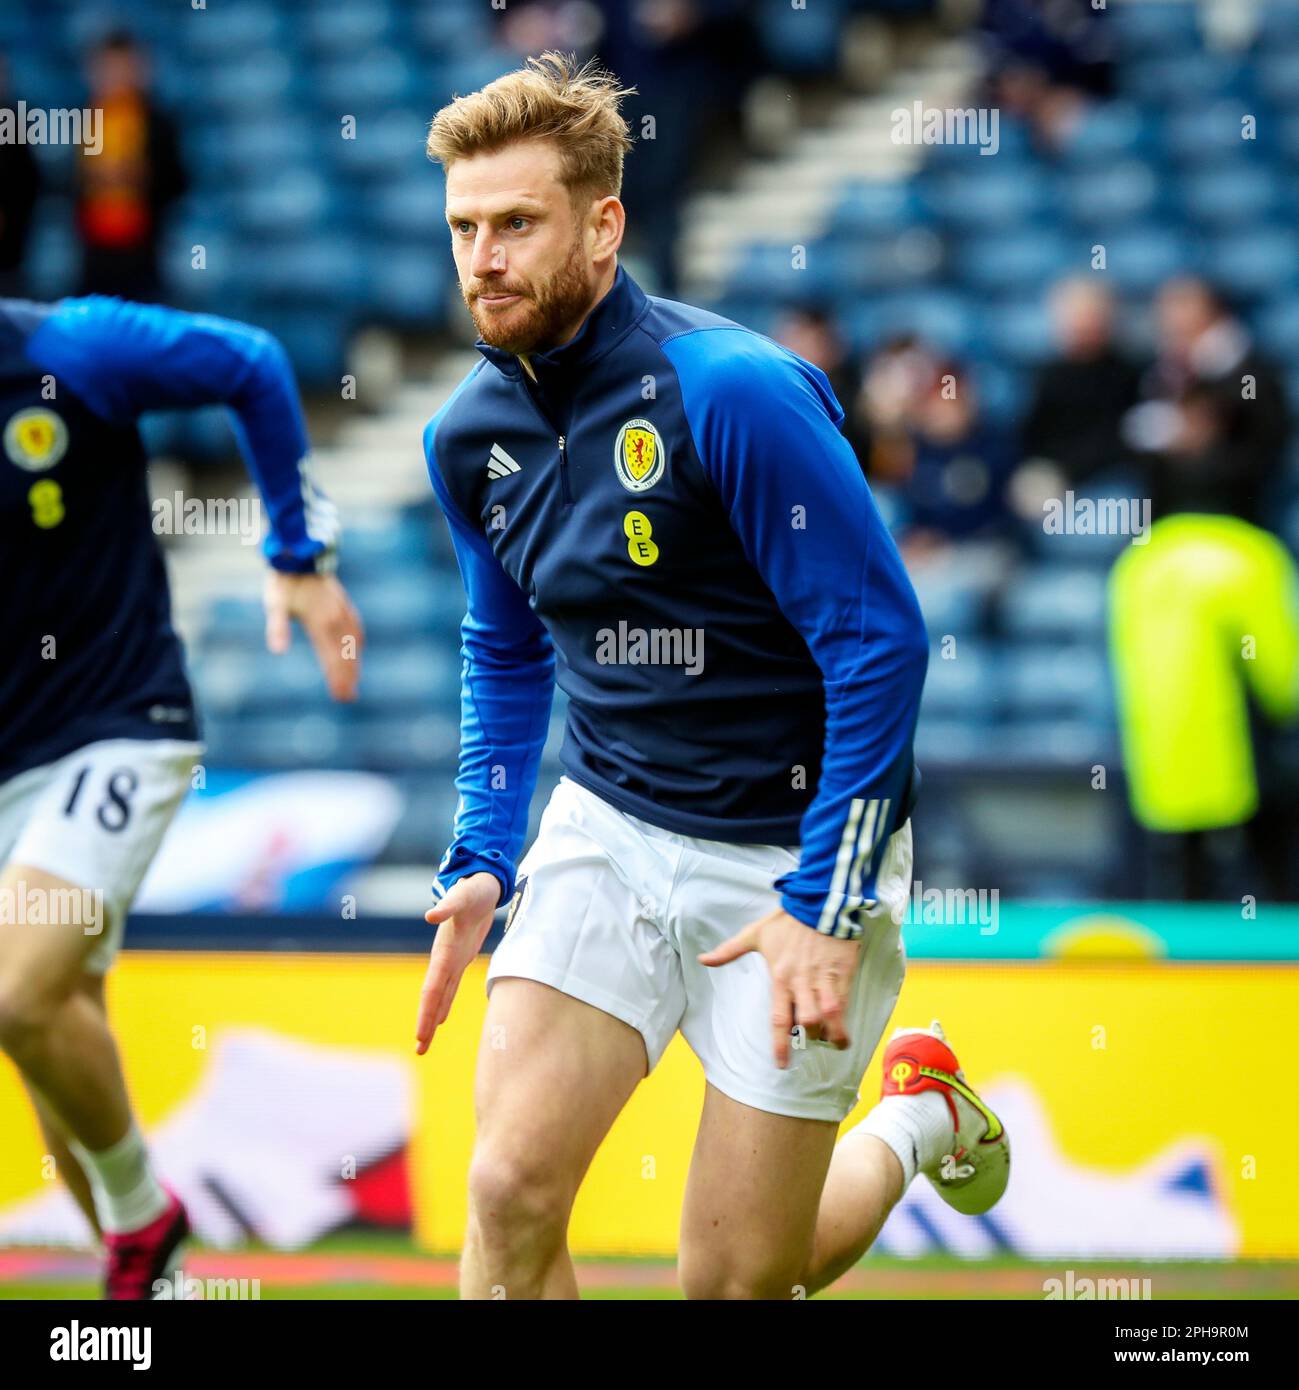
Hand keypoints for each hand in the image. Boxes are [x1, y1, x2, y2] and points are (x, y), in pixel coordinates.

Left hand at [264, 570, 363, 701]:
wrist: (301, 556)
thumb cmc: (285, 582)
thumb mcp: (275, 605)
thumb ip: (277, 628)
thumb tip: (277, 651)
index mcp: (322, 623)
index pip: (332, 658)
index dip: (337, 678)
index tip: (340, 696)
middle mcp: (337, 620)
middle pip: (346, 655)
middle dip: (348, 677)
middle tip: (347, 698)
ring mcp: (343, 612)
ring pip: (354, 644)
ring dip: (355, 664)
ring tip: (354, 682)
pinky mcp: (345, 606)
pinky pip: (357, 630)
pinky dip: (358, 645)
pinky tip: (359, 650)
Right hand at [415, 872, 502, 1054]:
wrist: (480, 880)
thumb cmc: (473, 888)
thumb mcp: (464, 895)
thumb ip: (448, 906)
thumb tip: (430, 916)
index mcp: (444, 950)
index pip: (432, 988)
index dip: (427, 1011)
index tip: (421, 1034)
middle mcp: (445, 958)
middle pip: (433, 998)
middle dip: (426, 1024)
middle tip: (420, 1050)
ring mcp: (452, 958)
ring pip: (441, 995)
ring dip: (432, 1018)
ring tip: (424, 1042)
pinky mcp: (462, 955)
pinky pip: (451, 986)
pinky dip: (445, 1002)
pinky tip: (440, 1018)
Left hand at [699, 909, 860, 1069]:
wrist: (818, 902)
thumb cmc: (787, 920)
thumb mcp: (755, 933)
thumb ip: (729, 951)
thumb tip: (704, 960)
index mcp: (780, 976)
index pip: (779, 1018)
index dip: (780, 1045)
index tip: (781, 1065)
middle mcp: (802, 981)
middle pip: (807, 1021)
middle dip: (810, 1038)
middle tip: (809, 1041)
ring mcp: (824, 978)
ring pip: (829, 1015)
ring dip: (832, 1033)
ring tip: (833, 1041)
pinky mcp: (842, 972)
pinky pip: (844, 1002)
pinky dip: (844, 1018)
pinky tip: (843, 1028)